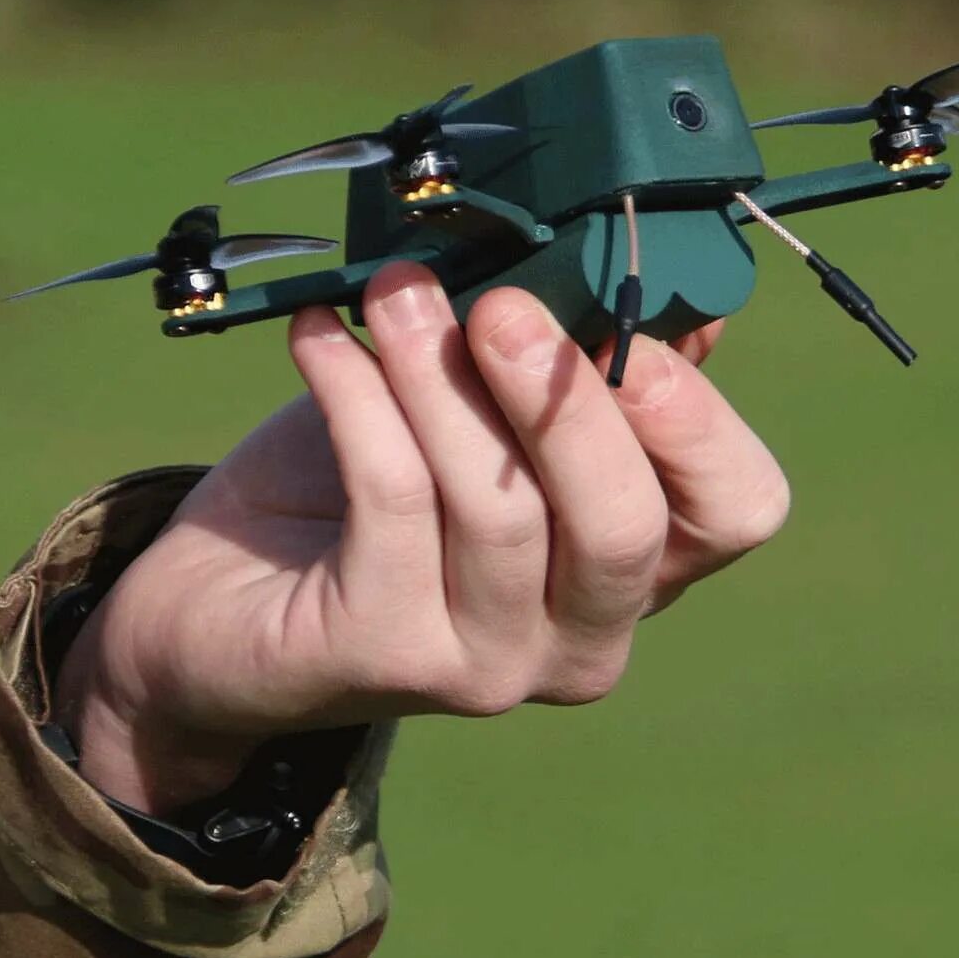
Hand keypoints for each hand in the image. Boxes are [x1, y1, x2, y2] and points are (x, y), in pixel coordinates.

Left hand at [54, 263, 788, 811]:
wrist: (221, 599)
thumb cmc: (366, 487)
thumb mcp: (483, 413)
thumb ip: (574, 369)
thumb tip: (674, 294)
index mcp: (634, 568)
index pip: (737, 511)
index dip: (698, 418)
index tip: (625, 330)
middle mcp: (580, 637)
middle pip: (626, 527)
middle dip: (566, 401)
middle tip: (497, 306)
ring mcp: (486, 665)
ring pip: (499, 508)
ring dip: (441, 377)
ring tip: (393, 292)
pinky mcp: (383, 656)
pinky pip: (391, 500)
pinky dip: (359, 395)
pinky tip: (322, 337)